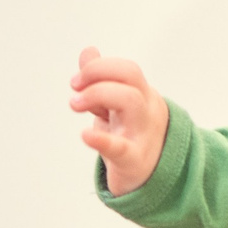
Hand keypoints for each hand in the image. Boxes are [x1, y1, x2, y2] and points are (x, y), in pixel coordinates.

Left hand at [69, 46, 168, 195]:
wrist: (153, 176)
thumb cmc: (132, 135)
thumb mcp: (118, 106)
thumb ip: (103, 80)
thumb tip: (88, 51)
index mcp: (143, 96)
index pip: (127, 69)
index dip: (100, 67)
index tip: (76, 81)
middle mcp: (146, 110)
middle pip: (130, 76)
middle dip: (97, 75)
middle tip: (74, 88)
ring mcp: (141, 133)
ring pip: (129, 100)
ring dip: (96, 95)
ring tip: (75, 104)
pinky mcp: (133, 160)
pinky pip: (120, 148)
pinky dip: (102, 140)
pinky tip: (85, 135)